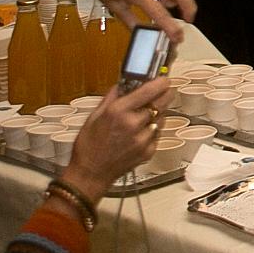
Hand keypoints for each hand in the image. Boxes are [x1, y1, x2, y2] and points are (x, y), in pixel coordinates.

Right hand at [62, 77, 172, 197]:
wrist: (91, 173)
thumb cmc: (89, 146)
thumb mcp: (95, 116)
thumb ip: (112, 97)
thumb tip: (124, 83)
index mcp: (118, 112)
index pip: (149, 90)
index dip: (161, 82)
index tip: (164, 79)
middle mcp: (133, 124)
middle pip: (162, 102)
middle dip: (164, 94)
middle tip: (162, 91)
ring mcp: (142, 139)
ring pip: (161, 117)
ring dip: (157, 112)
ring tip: (143, 116)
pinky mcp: (148, 151)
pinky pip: (158, 133)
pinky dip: (153, 129)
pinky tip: (140, 131)